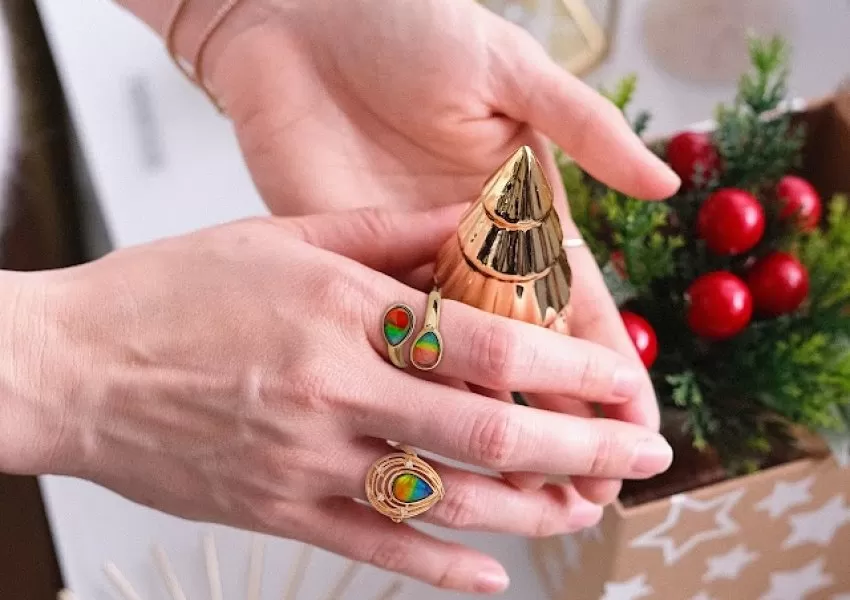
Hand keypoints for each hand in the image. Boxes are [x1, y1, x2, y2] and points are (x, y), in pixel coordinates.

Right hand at [12, 205, 670, 593]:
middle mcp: (337, 391)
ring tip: (592, 509)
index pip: (489, 344)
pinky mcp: (281, 512)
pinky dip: (444, 567)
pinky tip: (495, 576)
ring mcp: (310, 461)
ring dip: (533, 509)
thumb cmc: (174, 293)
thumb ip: (388, 230)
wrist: (75, 366)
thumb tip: (472, 225)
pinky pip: (377, 547)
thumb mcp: (283, 235)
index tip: (626, 379)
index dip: (572, 366)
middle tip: (645, 454)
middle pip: (489, 429)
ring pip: (447, 498)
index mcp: (344, 312)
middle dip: (584, 445)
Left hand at [200, 0, 680, 501]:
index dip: (609, 367)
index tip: (637, 425)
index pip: (575, 304)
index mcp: (517, 209)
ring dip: (493, 430)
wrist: (298, 17)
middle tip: (593, 487)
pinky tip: (433, 448)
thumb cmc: (406, 25)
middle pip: (525, 357)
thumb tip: (667, 186)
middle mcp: (467, 253)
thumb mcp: (506, 66)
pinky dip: (414, 398)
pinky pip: (389, 349)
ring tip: (527, 494)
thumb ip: (583, 127)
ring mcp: (407, 271)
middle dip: (563, 421)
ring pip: (459, 371)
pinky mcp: (348, 275)